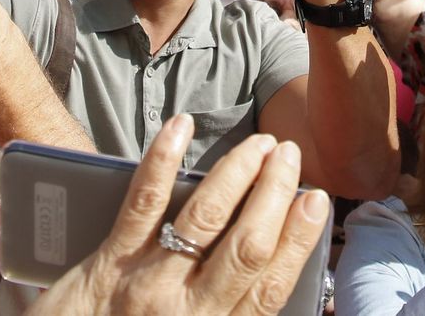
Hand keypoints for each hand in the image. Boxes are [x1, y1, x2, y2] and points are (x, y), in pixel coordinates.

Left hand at [24, 117, 327, 315]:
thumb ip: (227, 307)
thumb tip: (271, 267)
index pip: (270, 284)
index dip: (298, 239)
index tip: (316, 200)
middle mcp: (188, 313)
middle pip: (245, 246)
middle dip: (275, 194)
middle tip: (288, 156)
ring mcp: (148, 284)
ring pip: (203, 219)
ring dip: (237, 174)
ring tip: (259, 145)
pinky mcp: (108, 263)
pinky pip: (142, 203)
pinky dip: (164, 159)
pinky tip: (182, 128)